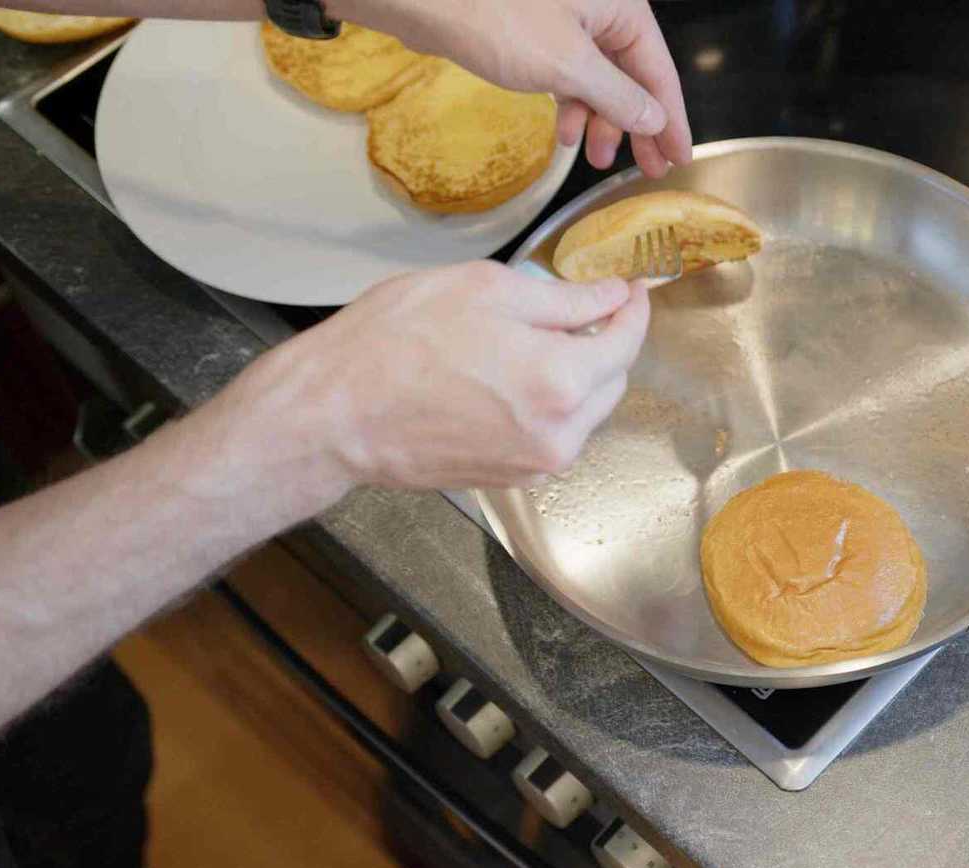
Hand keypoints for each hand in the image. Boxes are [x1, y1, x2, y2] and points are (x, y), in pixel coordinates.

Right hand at [228, 261, 649, 492]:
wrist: (335, 414)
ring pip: (586, 412)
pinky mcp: (512, 479)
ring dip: (577, 377)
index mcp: (561, 380)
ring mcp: (536, 463)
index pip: (626, 341)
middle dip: (604, 342)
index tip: (631, 288)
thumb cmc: (396, 342)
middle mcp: (560, 433)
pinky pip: (554, 435)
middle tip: (580, 309)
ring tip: (535, 343)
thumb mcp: (485, 289)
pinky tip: (511, 379)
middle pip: (612, 380)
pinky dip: (549, 406)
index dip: (632, 308)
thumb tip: (611, 297)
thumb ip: (564, 298)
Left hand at [351, 0, 691, 177]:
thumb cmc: (495, 17)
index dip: (672, 119)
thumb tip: (654, 119)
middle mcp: (599, 8)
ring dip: (600, 120)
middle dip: (637, 125)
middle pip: (632, 76)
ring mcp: (567, 19)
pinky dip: (571, 105)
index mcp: (619, 6)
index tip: (679, 156)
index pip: (659, 70)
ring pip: (599, 79)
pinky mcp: (536, 32)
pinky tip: (564, 134)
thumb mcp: (568, 66)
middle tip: (647, 169)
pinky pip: (569, 74)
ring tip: (595, 158)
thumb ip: (618, 97)